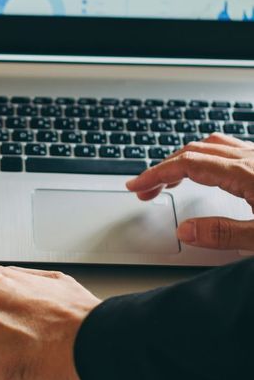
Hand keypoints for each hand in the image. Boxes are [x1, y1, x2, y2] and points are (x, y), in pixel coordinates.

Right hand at [127, 133, 253, 249]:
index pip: (187, 164)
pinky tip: (207, 169)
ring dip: (183, 160)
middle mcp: (251, 157)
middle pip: (193, 152)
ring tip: (170, 179)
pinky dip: (205, 156)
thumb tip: (185, 231)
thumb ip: (223, 234)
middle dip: (163, 170)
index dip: (156, 174)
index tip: (137, 186)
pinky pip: (228, 148)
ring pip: (210, 145)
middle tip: (145, 190)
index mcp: (245, 171)